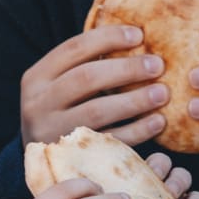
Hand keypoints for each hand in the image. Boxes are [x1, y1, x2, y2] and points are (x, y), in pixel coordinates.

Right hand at [20, 25, 168, 145]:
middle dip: (126, 69)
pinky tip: (158, 122)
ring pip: (97, 111)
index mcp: (36, 77)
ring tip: (163, 93)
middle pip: (86, 78)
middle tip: (158, 65)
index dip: (108, 38)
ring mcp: (53, 132)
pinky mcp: (72, 157)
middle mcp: (38, 104)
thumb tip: (135, 36)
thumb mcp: (57, 85)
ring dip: (135, 100)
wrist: (42, 163)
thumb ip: (82, 65)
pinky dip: (137, 131)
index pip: (73, 48)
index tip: (139, 35)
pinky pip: (109, 141)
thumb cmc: (60, 111)